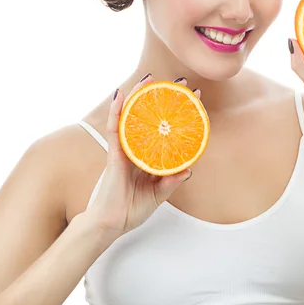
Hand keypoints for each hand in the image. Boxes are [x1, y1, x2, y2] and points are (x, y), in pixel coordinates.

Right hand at [84, 74, 192, 241]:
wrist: (109, 226)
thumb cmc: (130, 210)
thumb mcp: (158, 195)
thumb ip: (171, 182)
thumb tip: (189, 169)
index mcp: (147, 157)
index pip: (164, 129)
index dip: (179, 114)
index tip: (194, 99)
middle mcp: (135, 149)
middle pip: (149, 117)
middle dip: (163, 98)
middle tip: (180, 82)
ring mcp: (123, 149)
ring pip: (131, 116)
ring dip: (138, 95)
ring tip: (150, 78)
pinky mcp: (113, 154)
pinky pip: (114, 128)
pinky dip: (117, 111)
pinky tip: (122, 96)